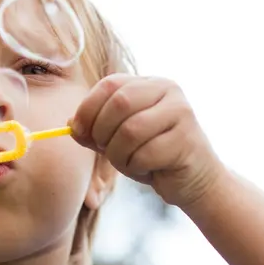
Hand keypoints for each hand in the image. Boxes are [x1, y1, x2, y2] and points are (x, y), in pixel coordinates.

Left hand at [70, 74, 226, 209]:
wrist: (192, 180)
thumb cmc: (153, 158)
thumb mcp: (118, 141)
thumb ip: (95, 131)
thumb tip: (70, 124)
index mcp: (149, 84)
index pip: (110, 84)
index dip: (88, 108)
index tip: (79, 131)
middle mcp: (168, 90)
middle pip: (119, 103)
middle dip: (102, 132)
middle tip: (106, 150)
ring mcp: (180, 113)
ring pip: (130, 130)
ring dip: (119, 155)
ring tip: (128, 163)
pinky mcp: (186, 139)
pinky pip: (145, 154)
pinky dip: (136, 167)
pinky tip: (147, 170)